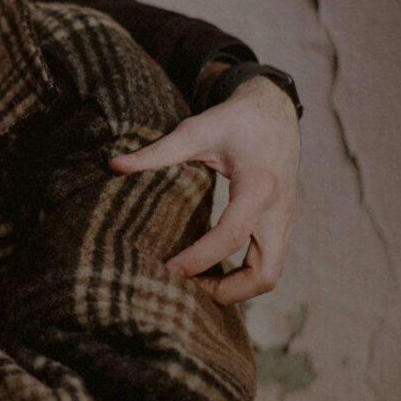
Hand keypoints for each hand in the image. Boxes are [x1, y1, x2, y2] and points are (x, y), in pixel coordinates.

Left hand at [110, 75, 299, 303]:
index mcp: (258, 186)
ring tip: (193, 282)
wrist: (274, 109)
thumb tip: (115, 165)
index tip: (167, 268)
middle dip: (225, 290)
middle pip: (264, 274)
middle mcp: (279, 211)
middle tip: (183, 286)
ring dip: (235, 288)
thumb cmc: (235, 120)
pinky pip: (267, 263)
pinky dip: (242, 277)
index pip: (230, 235)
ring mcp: (285, 221)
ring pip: (269, 275)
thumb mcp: (196, 129)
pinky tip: (208, 269)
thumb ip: (157, 151)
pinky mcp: (282, 225)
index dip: (198, 259)